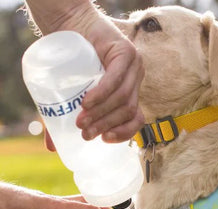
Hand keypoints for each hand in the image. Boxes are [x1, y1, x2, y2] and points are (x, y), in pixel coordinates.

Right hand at [25, 0, 143, 142]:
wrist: (70, 24)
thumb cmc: (73, 62)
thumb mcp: (74, 92)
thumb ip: (68, 117)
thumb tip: (53, 148)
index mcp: (131, 93)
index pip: (137, 119)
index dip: (124, 133)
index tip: (105, 140)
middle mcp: (136, 81)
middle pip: (128, 111)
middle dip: (106, 125)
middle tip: (85, 133)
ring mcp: (134, 67)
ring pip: (123, 98)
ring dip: (102, 113)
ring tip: (82, 120)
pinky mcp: (125, 53)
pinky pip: (116, 79)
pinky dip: (102, 93)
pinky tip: (88, 102)